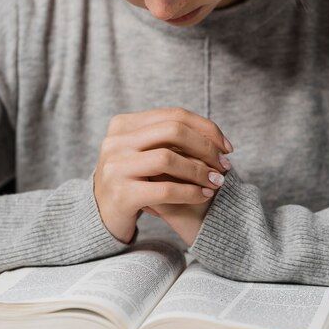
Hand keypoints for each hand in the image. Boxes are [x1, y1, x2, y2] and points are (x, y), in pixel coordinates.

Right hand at [93, 107, 231, 243]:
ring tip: (217, 181)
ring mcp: (115, 167)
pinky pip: (165, 189)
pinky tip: (204, 195)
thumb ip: (167, 138)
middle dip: (206, 147)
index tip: (227, 147)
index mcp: (123, 124)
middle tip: (225, 165)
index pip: (174, 115)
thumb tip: (213, 135)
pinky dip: (190, 192)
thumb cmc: (133, 179)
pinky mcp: (121, 194)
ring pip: (168, 159)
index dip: (206, 128)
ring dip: (200, 170)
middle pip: (173, 131)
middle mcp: (115, 142)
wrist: (102, 213)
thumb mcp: (143, 151)